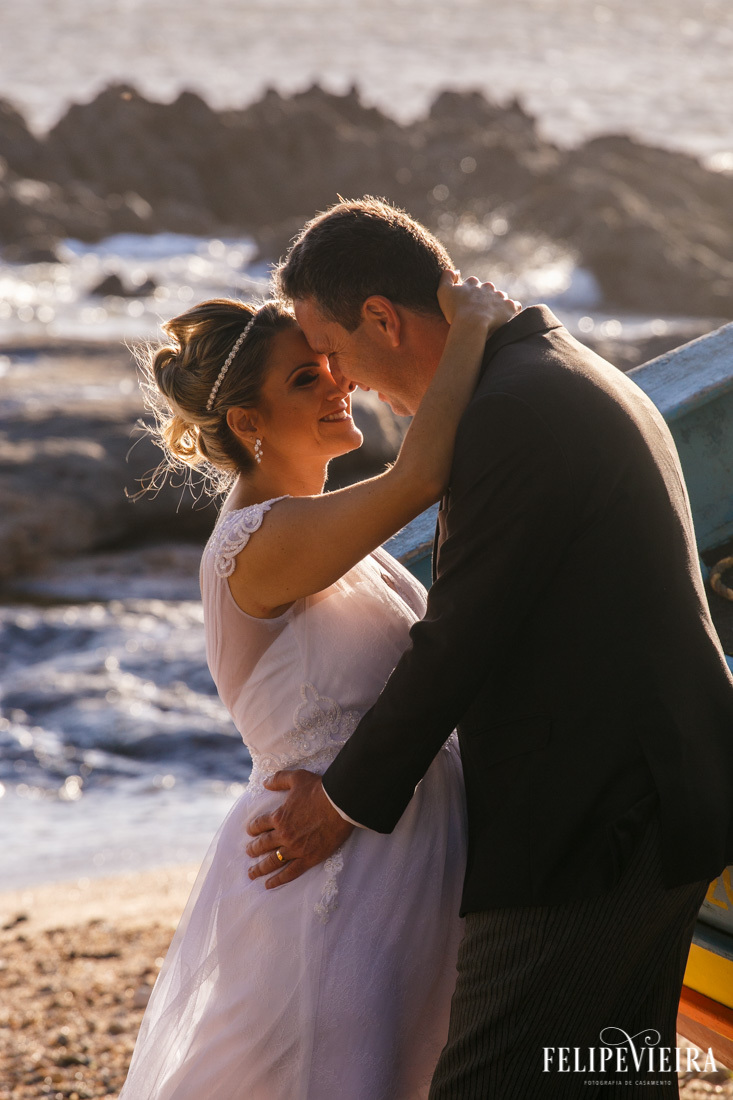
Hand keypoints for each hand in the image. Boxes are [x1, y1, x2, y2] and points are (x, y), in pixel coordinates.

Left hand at [246, 770, 353, 887]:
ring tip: (252, 874)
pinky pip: (290, 872)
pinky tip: (269, 885)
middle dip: (253, 850)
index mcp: (279, 816)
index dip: (253, 829)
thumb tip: (264, 783)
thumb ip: (278, 779)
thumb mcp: (296, 777)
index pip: (259, 825)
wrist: (340, 804)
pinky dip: (278, 880)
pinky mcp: (308, 859)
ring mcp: (295, 849)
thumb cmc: (319, 789)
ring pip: (272, 862)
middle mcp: (283, 835)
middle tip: (248, 853)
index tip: (250, 833)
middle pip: (263, 845)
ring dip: (260, 868)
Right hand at [437, 269, 520, 329]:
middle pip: (488, 290)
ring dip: (498, 304)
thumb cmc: (456, 310)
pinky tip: (506, 318)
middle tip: (480, 312)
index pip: (472, 283)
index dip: (470, 293)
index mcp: (473, 283)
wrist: (472, 324)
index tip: (467, 304)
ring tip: (493, 317)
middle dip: (485, 298)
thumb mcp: (443, 292)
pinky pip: (514, 306)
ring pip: (501, 297)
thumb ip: (447, 277)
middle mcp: (488, 287)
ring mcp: (500, 296)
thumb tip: (456, 271)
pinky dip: (511, 311)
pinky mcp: (510, 306)